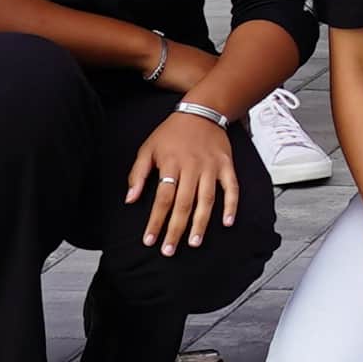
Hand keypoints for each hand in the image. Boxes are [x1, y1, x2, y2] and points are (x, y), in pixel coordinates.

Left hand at [127, 103, 244, 251]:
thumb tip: (131, 199)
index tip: (149, 240)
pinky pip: (231, 188)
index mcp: (171, 164)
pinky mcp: (227, 166)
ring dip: (200, 223)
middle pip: (183, 204)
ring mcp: (211, 167)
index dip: (155, 221)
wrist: (202, 111)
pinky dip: (231, 205)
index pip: (162, 198)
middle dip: (175, 229)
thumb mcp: (148, 148)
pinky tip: (227, 222)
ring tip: (195, 243)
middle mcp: (191, 167)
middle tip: (169, 250)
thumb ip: (138, 174)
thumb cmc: (172, 132)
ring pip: (206, 200)